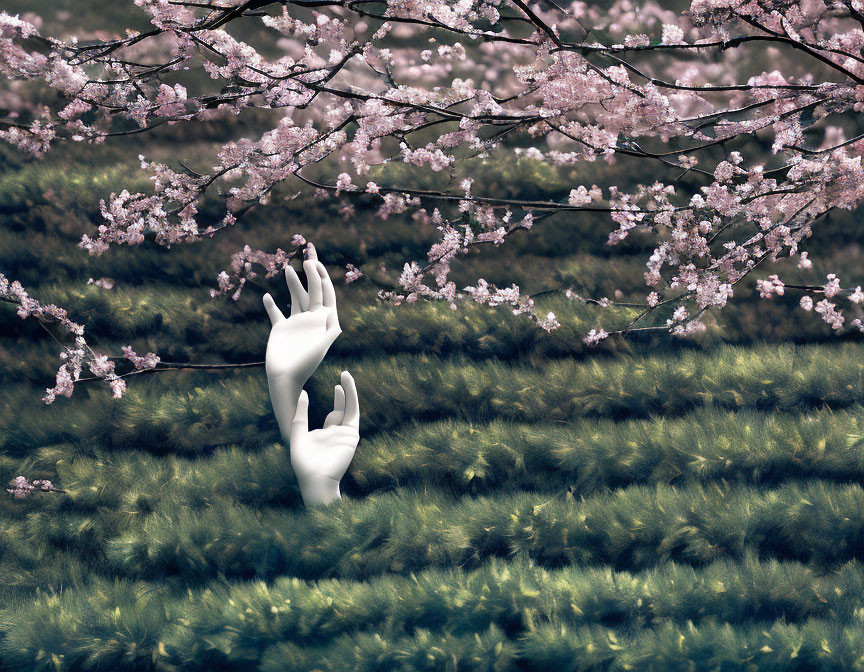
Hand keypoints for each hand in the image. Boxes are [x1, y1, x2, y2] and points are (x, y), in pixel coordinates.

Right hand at [262, 243, 341, 388]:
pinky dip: (271, 305)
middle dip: (311, 274)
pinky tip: (266, 296)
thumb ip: (328, 332)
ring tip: (288, 268)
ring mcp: (296, 323)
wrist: (285, 377)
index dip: (323, 278)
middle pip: (313, 291)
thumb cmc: (305, 365)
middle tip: (308, 256)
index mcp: (322, 321)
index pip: (326, 295)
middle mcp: (310, 319)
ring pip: (296, 298)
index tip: (315, 263)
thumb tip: (333, 315)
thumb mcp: (320, 348)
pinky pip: (276, 314)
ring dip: (294, 283)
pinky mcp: (281, 329)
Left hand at [291, 370, 360, 505]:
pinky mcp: (351, 436)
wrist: (315, 478)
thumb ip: (300, 414)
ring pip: (351, 408)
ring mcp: (345, 435)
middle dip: (344, 393)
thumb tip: (303, 393)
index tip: (334, 385)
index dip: (336, 399)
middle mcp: (338, 434)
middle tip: (343, 375)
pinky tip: (345, 386)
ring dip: (350, 392)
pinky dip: (351, 399)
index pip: (334, 414)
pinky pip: (352, 414)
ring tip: (346, 374)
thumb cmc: (303, 462)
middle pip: (344, 409)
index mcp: (326, 436)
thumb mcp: (297, 433)